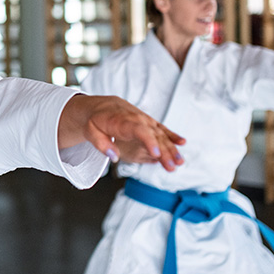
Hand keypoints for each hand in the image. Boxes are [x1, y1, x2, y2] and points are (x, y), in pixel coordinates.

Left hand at [60, 95, 185, 170]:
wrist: (100, 106)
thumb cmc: (95, 120)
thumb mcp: (90, 132)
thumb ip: (101, 144)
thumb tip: (113, 156)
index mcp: (122, 121)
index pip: (139, 130)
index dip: (149, 142)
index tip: (157, 154)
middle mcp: (137, 119)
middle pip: (153, 136)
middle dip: (164, 151)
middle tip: (172, 166)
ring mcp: (144, 120)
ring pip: (160, 134)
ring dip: (171, 148)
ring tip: (180, 162)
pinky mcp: (148, 123)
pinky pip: (162, 129)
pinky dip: (172, 135)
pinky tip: (182, 142)